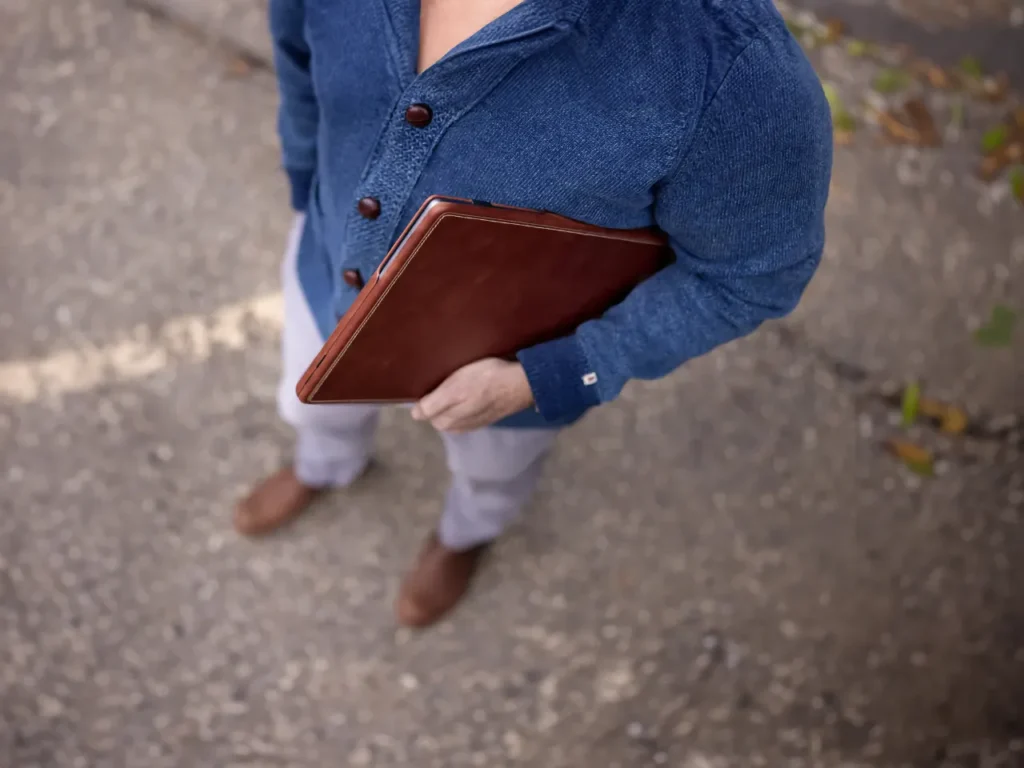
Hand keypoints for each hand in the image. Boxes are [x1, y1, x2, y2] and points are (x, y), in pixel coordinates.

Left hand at [411, 358, 534, 432]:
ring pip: (453, 414)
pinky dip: (465, 405)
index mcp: (447, 421)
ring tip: (458, 385)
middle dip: (438, 402)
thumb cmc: (485, 380)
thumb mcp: (454, 388)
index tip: (432, 383)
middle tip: (444, 381)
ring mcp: (473, 423)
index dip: (426, 398)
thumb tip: (415, 415)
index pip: (425, 413)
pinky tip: (472, 392)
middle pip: (438, 415)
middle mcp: (458, 427)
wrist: (520, 384)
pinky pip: (467, 414)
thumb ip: (433, 404)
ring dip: (452, 403)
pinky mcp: (486, 418)